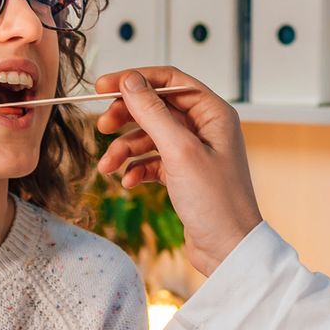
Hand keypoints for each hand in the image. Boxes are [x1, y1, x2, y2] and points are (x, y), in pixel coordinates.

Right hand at [93, 67, 262, 275]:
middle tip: (101, 126)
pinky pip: (153, 161)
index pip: (169, 81)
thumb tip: (131, 81)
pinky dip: (137, 168)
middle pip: (156, 107)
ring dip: (126, 149)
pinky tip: (128, 182)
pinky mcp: (185, 175)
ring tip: (108, 167)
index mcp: (213, 113)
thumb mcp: (179, 151)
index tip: (103, 86)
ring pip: (150, 137)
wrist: (228, 249)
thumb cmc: (216, 202)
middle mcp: (206, 128)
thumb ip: (153, 112)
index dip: (135, 80)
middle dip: (127, 116)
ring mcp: (194, 152)